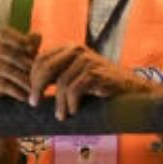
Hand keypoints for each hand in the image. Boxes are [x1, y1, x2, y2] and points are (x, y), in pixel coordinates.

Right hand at [0, 27, 40, 101]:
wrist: (4, 92)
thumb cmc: (19, 70)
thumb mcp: (27, 57)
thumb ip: (31, 46)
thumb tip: (37, 35)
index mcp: (1, 42)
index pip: (5, 33)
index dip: (19, 39)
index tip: (32, 49)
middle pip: (12, 54)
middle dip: (29, 65)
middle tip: (43, 75)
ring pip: (9, 71)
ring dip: (25, 81)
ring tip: (38, 89)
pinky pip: (5, 85)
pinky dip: (18, 92)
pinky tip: (27, 96)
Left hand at [28, 44, 159, 119]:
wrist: (132, 89)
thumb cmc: (100, 85)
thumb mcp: (75, 74)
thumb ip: (57, 73)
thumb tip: (30, 85)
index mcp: (68, 48)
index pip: (41, 59)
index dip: (32, 77)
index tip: (30, 94)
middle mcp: (76, 50)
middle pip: (46, 67)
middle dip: (37, 87)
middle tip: (34, 103)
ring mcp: (87, 60)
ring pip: (61, 82)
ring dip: (59, 102)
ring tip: (61, 115)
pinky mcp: (96, 73)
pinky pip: (75, 89)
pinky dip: (72, 103)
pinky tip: (74, 111)